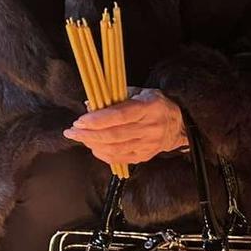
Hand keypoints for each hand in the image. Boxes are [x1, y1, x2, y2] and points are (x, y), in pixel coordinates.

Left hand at [63, 87, 187, 165]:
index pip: (119, 116)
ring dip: (92, 145)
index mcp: (149, 107)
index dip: (97, 120)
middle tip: (71, 132)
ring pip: (115, 149)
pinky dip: (103, 154)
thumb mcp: (140, 92)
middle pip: (114, 135)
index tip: (79, 121)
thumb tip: (89, 103)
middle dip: (88, 134)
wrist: (179, 124)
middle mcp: (150, 127)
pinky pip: (120, 158)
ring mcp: (149, 144)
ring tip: (79, 138)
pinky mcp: (145, 156)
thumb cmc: (155, 104)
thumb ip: (115, 97)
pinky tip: (93, 147)